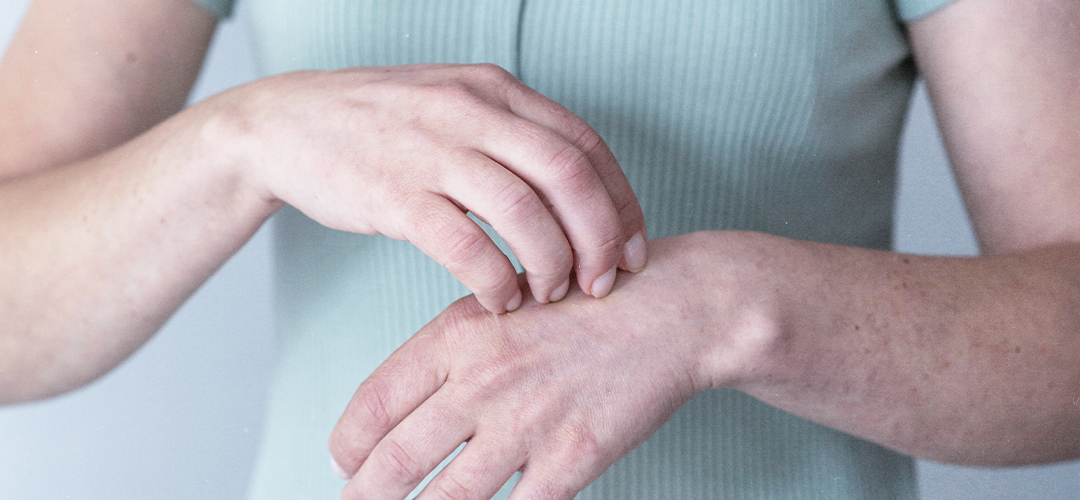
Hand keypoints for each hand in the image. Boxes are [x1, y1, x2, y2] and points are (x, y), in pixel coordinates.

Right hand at [205, 63, 646, 312]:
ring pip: (523, 211)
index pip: (584, 144)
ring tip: (551, 294)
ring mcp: (431, 149)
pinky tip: (500, 301)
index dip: (620, 202)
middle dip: (599, 237)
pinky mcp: (393, 193)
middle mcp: (471, 110)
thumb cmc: (381, 126)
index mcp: (495, 89)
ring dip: (551, 263)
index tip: (634, 248)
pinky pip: (465, 245)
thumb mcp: (455, 106)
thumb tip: (577, 197)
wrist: (285, 125)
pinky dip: (494, 280)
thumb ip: (512, 137)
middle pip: (567, 175)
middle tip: (604, 282)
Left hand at [327, 234, 773, 498]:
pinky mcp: (572, 458)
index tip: (342, 464)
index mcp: (457, 335)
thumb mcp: (504, 303)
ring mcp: (527, 423)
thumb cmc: (585, 307)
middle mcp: (481, 380)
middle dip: (362, 498)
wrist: (671, 309)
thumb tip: (403, 405)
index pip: (372, 404)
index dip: (346, 446)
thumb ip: (452, 352)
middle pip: (393, 462)